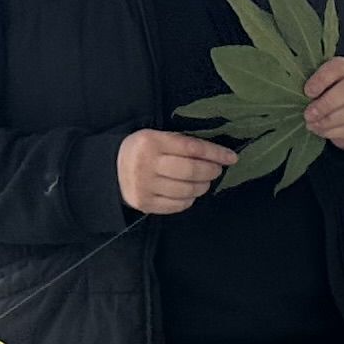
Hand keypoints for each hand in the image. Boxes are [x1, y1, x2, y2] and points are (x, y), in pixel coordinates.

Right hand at [116, 128, 236, 215]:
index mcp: (151, 141)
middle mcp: (146, 163)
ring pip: (186, 190)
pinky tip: (189, 194)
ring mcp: (144, 185)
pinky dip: (189, 200)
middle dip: (211, 171)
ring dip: (202, 187)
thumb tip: (216, 155)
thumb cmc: (142, 150)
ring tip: (203, 182)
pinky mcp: (144, 203)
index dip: (215, 153)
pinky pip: (177, 205)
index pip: (192, 147)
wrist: (111, 169)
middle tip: (216, 171)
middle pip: (191, 171)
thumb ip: (181, 144)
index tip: (232, 158)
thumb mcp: (157, 138)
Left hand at [301, 56, 343, 152]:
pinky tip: (325, 132)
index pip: (340, 66)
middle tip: (308, 114)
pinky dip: (339, 132)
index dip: (323, 78)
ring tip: (313, 126)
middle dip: (327, 103)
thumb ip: (316, 86)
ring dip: (331, 120)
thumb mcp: (325, 85)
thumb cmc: (333, 95)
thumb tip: (296, 96)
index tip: (307, 92)